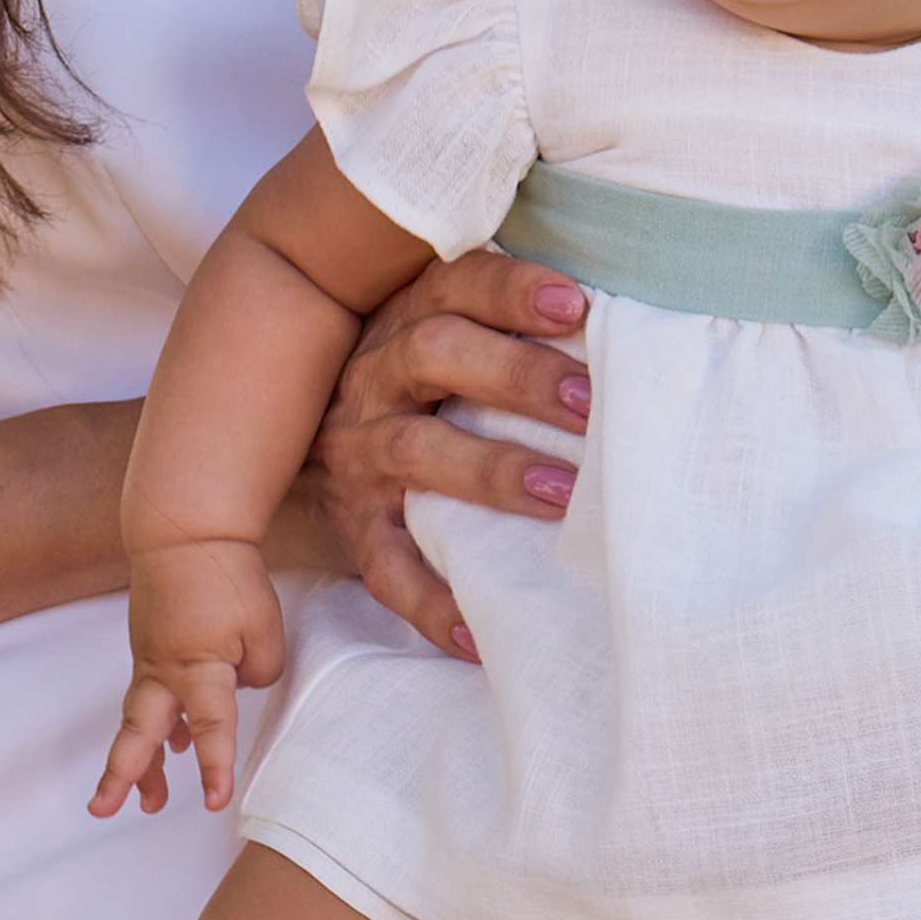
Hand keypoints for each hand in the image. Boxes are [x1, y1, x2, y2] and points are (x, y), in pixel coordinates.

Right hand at [90, 540, 285, 817]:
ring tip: (147, 801)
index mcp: (197, 667)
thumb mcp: (264, 626)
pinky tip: (170, 743)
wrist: (184, 531)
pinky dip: (157, 723)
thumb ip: (259, 671)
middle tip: (103, 810)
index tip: (216, 802)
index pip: (211, 727)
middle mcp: (163, 670)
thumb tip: (237, 686)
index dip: (214, 766)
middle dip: (121, 775)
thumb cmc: (227, 576)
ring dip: (140, 761)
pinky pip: (150, 696)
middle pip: (138, 733)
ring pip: (140, 720)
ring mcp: (150, 658)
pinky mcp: (150, 646)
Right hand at [310, 250, 594, 658]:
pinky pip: (386, 568)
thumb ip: (512, 318)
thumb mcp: (450, 327)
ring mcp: (360, 454)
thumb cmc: (427, 379)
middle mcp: (376, 378)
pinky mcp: (354, 526)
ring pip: (417, 452)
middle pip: (436, 355)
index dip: (512, 291)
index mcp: (408, 318)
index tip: (577, 304)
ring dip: (493, 471)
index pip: (456, 286)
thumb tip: (624, 315)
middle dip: (517, 376)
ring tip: (562, 492)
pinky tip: (480, 633)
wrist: (296, 434)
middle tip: (589, 402)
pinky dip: (432, 604)